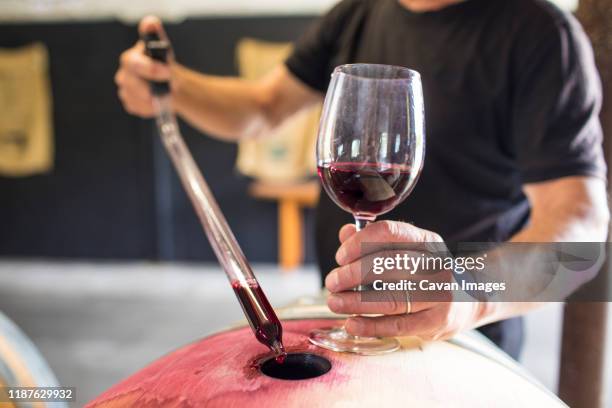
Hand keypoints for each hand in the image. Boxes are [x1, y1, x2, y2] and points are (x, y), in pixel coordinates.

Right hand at [115, 16, 173, 116]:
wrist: (168, 84)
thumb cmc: (164, 64)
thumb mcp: (163, 49)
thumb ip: (156, 35)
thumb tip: (150, 23)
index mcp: (132, 58)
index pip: (134, 63)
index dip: (150, 69)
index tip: (167, 72)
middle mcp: (124, 72)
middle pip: (133, 84)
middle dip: (152, 87)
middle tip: (170, 89)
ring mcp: (125, 88)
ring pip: (136, 98)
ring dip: (153, 98)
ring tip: (164, 94)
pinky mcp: (129, 102)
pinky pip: (138, 108)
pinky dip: (150, 107)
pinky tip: (157, 101)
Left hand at [325, 221, 484, 340]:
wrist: (472, 298)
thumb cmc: (429, 271)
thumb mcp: (408, 250)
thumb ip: (375, 242)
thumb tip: (345, 234)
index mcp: (427, 241)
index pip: (391, 233)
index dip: (361, 242)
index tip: (341, 255)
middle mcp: (437, 264)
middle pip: (387, 266)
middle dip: (352, 274)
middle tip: (332, 282)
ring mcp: (440, 294)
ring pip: (390, 298)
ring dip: (355, 301)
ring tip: (335, 302)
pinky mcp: (438, 322)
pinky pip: (397, 325)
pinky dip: (369, 325)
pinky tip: (351, 323)